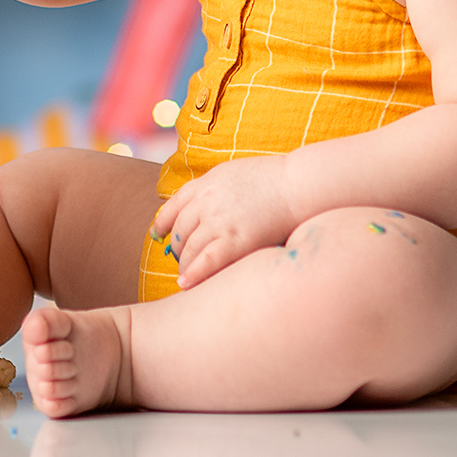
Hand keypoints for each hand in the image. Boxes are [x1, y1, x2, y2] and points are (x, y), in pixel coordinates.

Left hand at [149, 153, 296, 288]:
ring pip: (190, 249)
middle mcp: (206, 202)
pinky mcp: (236, 241)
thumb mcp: (232, 172)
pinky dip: (193, 274)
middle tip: (182, 261)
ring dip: (186, 265)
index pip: (173, 206)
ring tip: (186, 277)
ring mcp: (219, 222)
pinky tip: (185, 284)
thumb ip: (213, 188)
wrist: (297, 184)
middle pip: (181, 231)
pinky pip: (206, 262)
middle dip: (179, 249)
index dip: (163, 223)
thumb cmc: (273, 179)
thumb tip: (202, 202)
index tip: (159, 234)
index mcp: (204, 184)